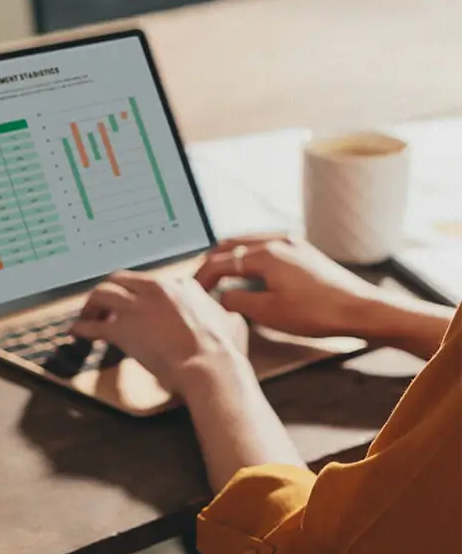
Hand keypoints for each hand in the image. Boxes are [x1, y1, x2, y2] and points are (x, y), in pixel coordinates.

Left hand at [71, 270, 248, 392]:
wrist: (209, 365)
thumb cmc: (221, 350)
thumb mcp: (229, 320)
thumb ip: (220, 311)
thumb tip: (226, 314)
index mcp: (179, 285)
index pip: (149, 283)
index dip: (137, 295)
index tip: (133, 304)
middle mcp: (155, 289)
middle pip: (119, 279)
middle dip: (109, 292)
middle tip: (103, 306)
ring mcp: (136, 307)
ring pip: (101, 293)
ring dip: (91, 305)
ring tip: (87, 316)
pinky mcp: (122, 329)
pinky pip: (93, 325)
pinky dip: (81, 328)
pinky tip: (77, 333)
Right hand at [195, 234, 381, 337]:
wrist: (360, 310)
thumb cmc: (316, 312)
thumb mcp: (267, 313)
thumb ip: (236, 301)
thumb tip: (221, 297)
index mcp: (265, 254)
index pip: (220, 261)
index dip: (201, 277)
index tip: (192, 291)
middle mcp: (277, 241)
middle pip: (231, 245)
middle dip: (212, 262)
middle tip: (201, 281)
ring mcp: (292, 243)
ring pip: (248, 243)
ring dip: (230, 257)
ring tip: (220, 276)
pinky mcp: (303, 251)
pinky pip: (266, 246)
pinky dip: (249, 256)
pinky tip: (248, 272)